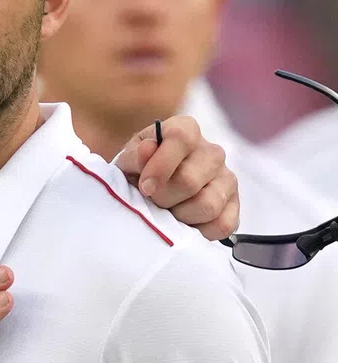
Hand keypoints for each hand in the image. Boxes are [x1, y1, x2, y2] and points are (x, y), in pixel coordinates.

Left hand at [115, 115, 238, 239]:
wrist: (149, 194)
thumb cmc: (138, 173)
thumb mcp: (128, 162)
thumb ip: (135, 156)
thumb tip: (148, 148)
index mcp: (185, 131)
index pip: (181, 139)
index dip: (161, 166)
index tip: (145, 187)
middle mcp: (212, 152)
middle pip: (189, 180)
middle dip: (163, 198)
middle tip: (152, 201)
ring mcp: (228, 179)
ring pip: (208, 205)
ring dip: (180, 216)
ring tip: (167, 212)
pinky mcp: (234, 206)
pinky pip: (223, 224)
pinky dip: (199, 232)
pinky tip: (185, 224)